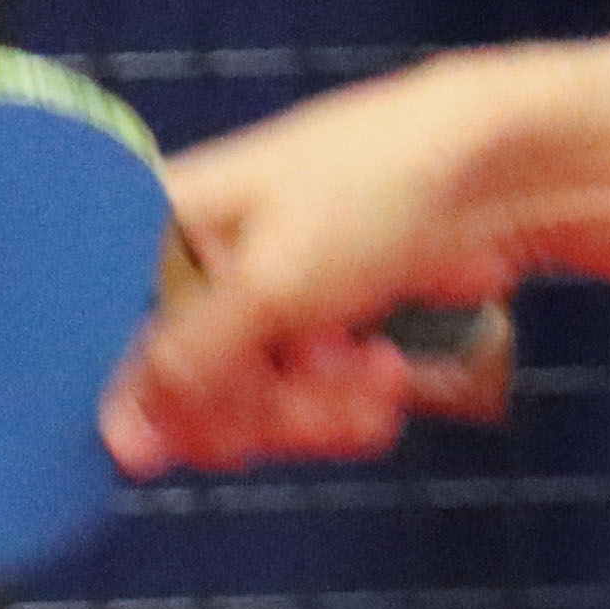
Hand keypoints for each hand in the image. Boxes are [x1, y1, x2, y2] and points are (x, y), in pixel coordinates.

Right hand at [98, 60, 536, 474]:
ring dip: (313, 411)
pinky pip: (299, 405)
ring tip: (372, 380)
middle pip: (181, 394)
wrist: (499, 170)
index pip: (110, 342)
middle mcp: (196, 266)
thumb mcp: (270, 284)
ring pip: (247, 410)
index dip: (159, 399)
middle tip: (316, 391)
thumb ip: (186, 364)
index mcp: (159, 226)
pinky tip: (384, 377)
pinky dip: (343, 404)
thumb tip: (115, 438)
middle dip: (260, 409)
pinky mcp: (313, 331)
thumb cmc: (375, 188)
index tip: (217, 417)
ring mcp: (258, 301)